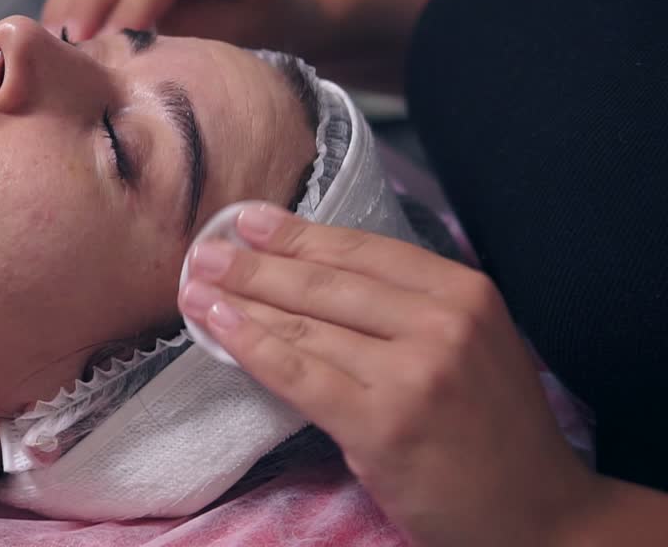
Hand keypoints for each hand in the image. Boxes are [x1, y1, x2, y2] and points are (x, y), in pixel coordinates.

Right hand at [42, 0, 320, 47]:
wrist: (271, 12)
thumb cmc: (260, 27)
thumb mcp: (235, 35)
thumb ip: (184, 33)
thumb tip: (128, 42)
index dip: (132, 6)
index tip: (107, 45)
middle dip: (91, 3)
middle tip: (70, 46)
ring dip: (72, 2)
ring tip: (55, 44)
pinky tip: (56, 32)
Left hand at [177, 203, 599, 546]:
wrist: (540, 516)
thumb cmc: (495, 430)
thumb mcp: (472, 344)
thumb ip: (409, 307)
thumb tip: (316, 268)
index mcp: (464, 293)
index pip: (361, 251)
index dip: (296, 233)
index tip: (248, 219)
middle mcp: (442, 324)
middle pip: (325, 283)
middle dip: (255, 264)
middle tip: (204, 250)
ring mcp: (413, 374)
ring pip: (305, 325)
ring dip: (240, 301)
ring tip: (195, 285)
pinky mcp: (383, 423)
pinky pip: (299, 374)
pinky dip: (250, 345)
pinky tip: (216, 325)